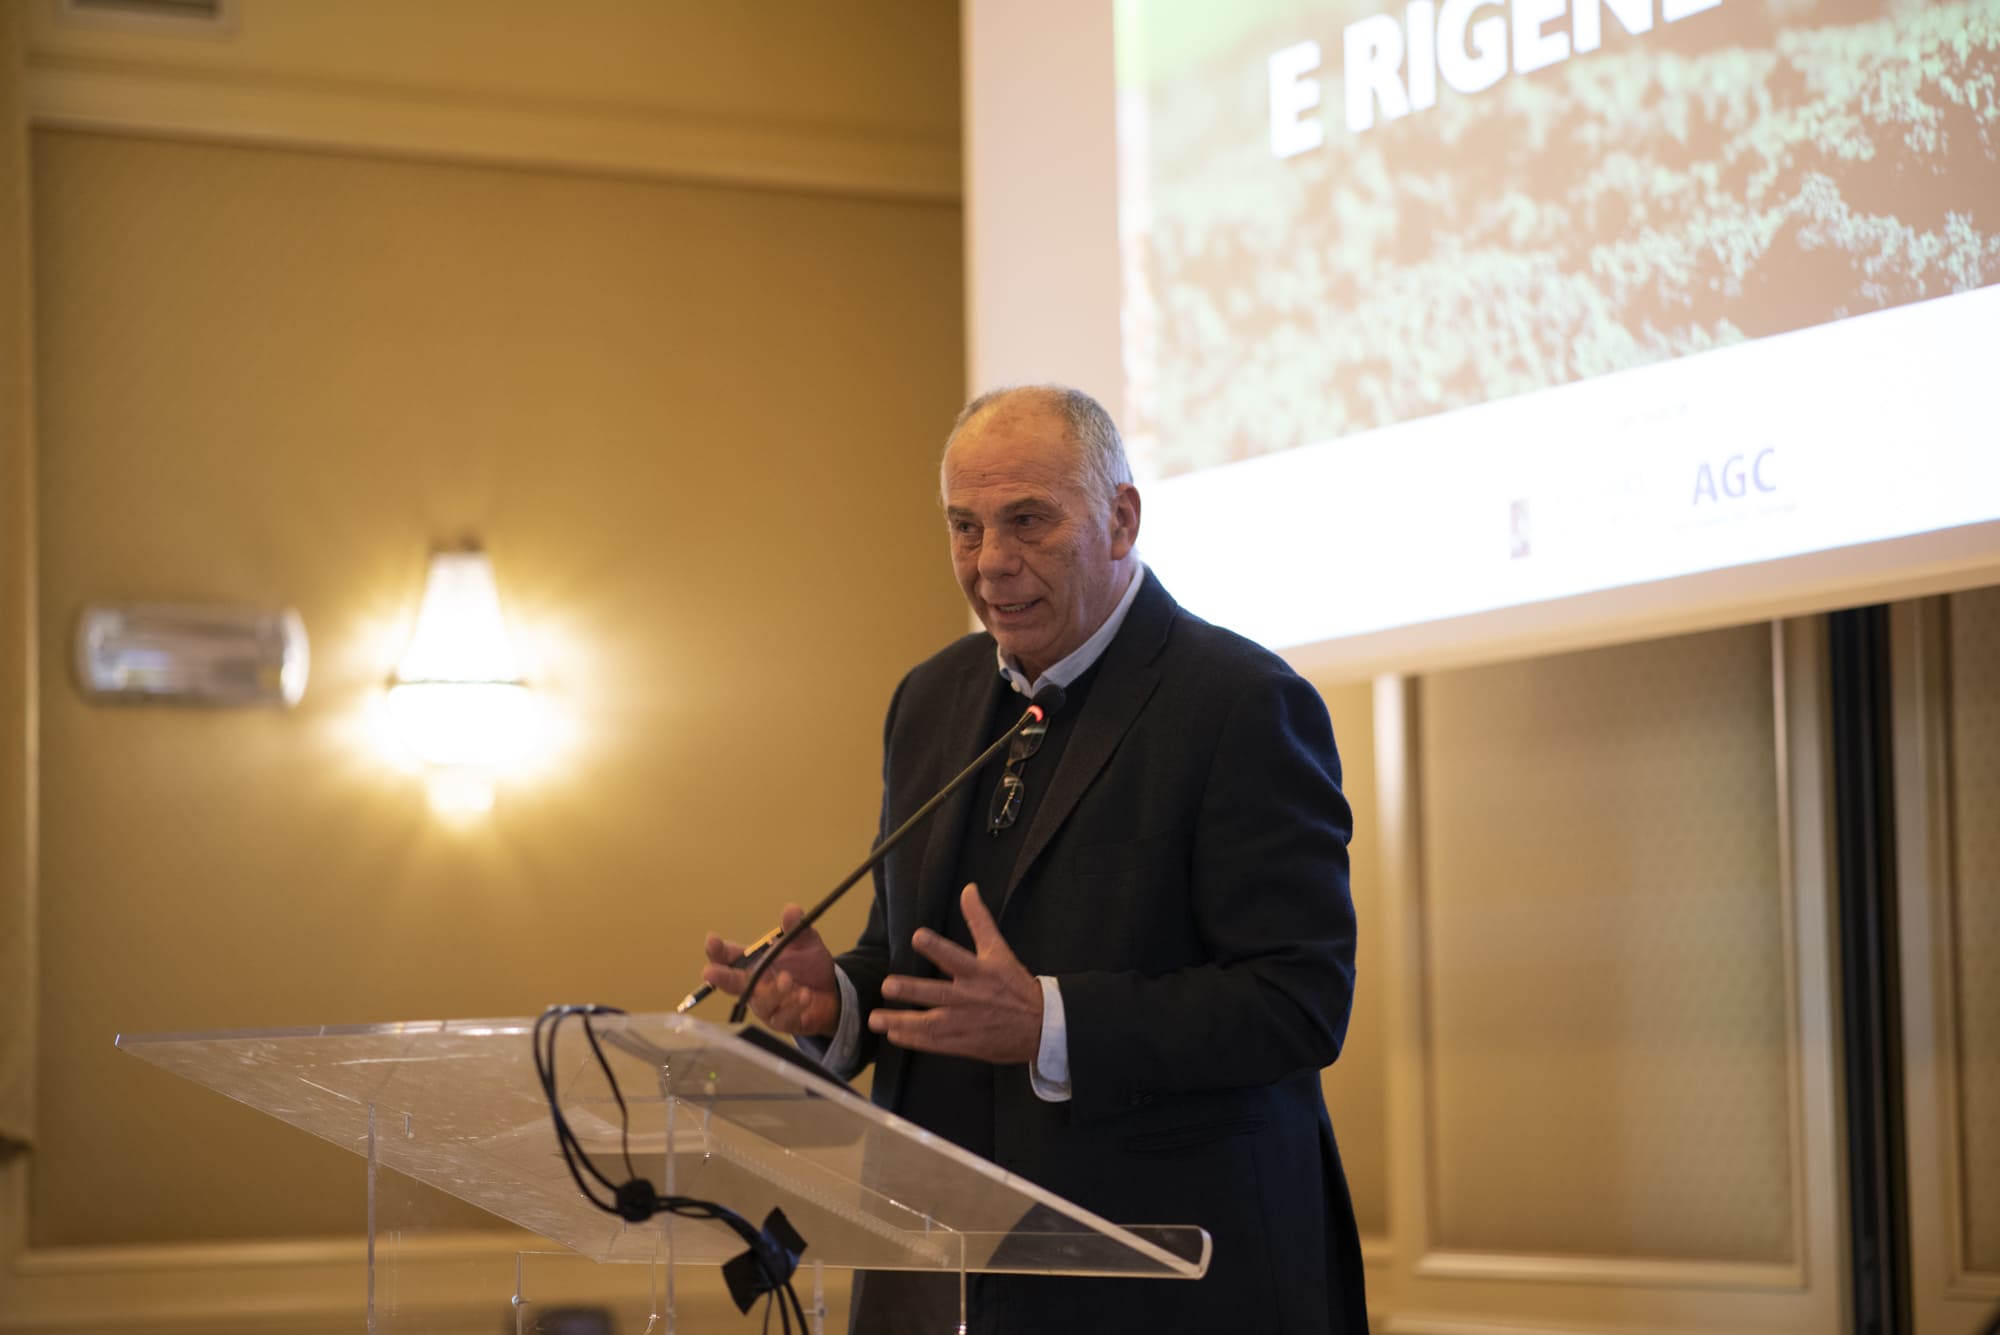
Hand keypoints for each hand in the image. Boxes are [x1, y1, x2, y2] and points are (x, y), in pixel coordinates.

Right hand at [701, 904, 840, 1036]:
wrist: (831, 992)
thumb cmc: (808, 967)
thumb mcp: (805, 943)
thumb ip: (796, 928)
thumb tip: (791, 909)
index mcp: (754, 963)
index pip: (729, 956)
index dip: (717, 950)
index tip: (711, 941)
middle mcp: (755, 985)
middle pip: (732, 983)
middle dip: (721, 978)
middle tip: (710, 972)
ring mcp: (767, 1006)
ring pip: (761, 1002)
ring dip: (774, 991)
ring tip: (788, 980)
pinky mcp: (783, 1021)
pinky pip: (783, 1017)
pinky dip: (793, 1006)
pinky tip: (804, 996)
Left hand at [869, 884, 1043, 1064]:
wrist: (1041, 1026)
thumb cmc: (1015, 985)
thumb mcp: (999, 950)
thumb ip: (979, 920)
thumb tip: (969, 888)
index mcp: (978, 971)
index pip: (955, 956)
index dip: (936, 946)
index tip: (917, 936)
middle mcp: (969, 996)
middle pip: (936, 993)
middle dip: (910, 990)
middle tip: (887, 986)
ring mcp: (965, 1022)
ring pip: (929, 1022)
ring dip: (901, 1021)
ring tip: (876, 1020)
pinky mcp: (964, 1043)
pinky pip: (934, 1042)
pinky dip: (913, 1039)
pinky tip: (894, 1035)